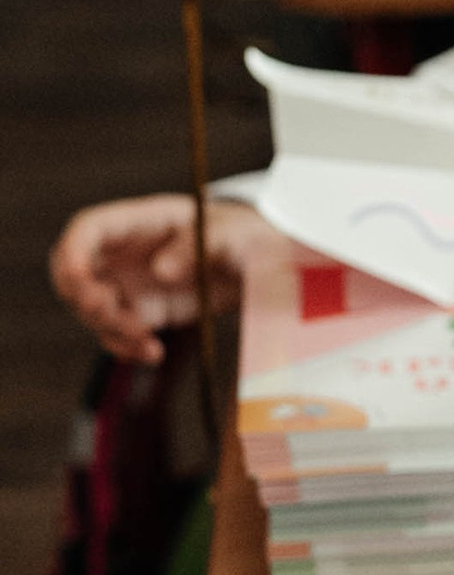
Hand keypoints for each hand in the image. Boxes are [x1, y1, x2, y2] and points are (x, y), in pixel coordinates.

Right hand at [49, 193, 255, 364]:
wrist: (259, 267)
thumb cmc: (242, 236)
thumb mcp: (231, 234)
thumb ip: (196, 246)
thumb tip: (160, 270)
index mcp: (141, 221)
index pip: (88, 228)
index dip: (73, 252)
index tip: (80, 280)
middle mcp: (124, 252)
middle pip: (73, 272)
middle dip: (82, 298)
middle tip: (113, 316)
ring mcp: (128, 283)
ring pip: (90, 310)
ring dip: (111, 330)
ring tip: (148, 343)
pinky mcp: (141, 312)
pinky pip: (115, 333)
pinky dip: (126, 347)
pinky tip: (152, 353)